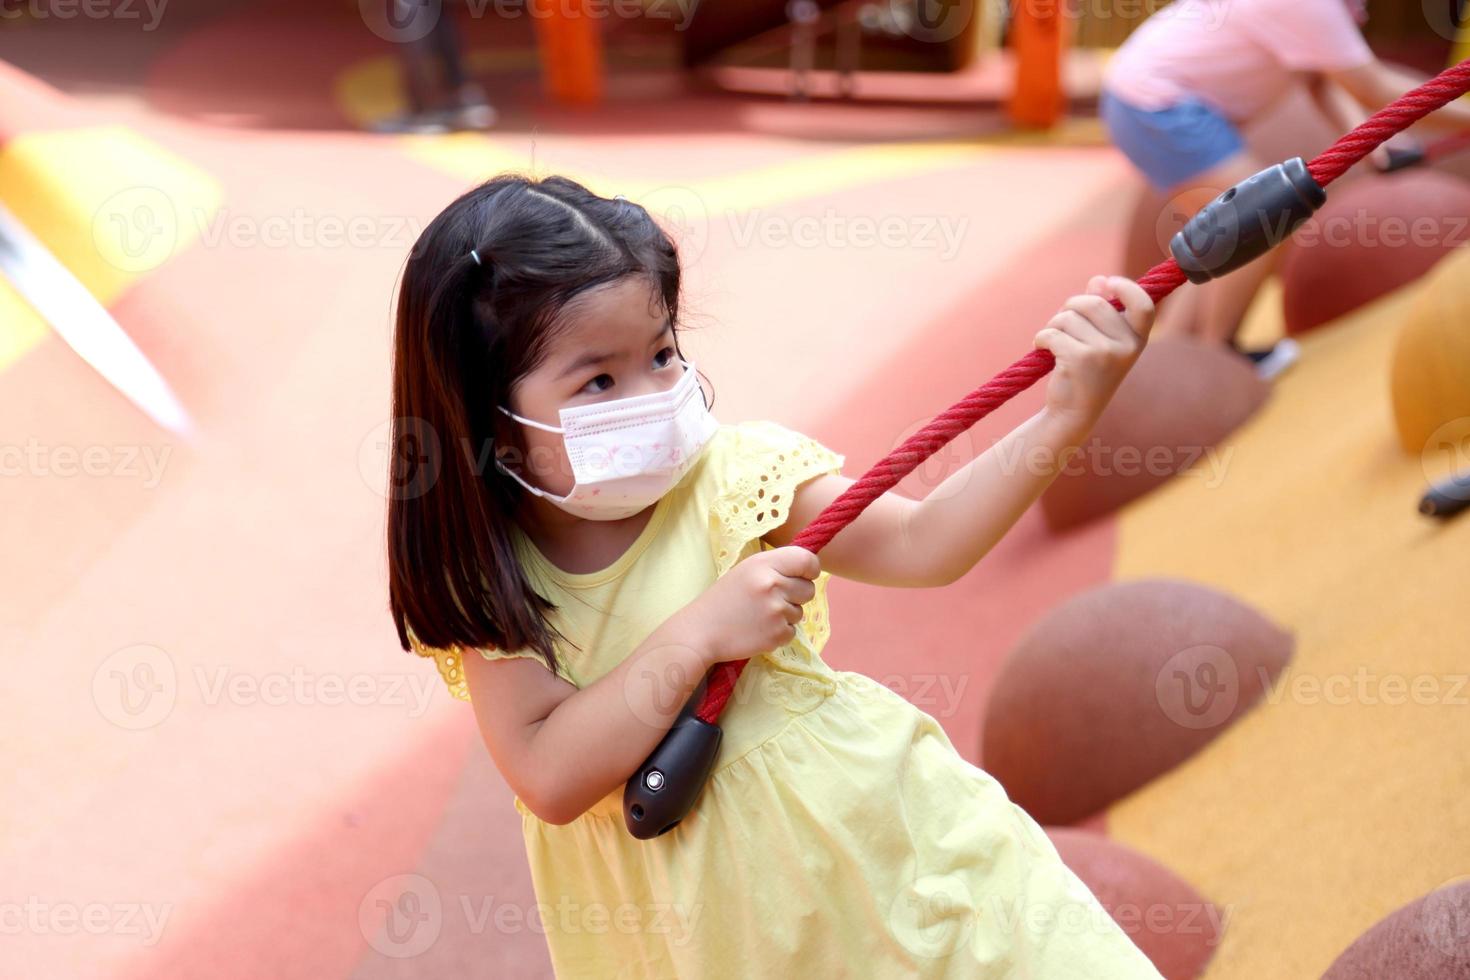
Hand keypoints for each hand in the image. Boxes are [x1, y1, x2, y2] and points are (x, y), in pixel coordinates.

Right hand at [685, 546, 820, 666]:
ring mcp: (776, 611)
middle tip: (772, 600)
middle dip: (796, 596)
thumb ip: (775, 568)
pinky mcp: (776, 634)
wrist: (700, 631)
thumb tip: (808, 570)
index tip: (805, 575)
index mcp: (763, 564)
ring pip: (800, 612)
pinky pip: (792, 632)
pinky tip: (758, 630)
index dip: (811, 569)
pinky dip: (779, 633)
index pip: (806, 559)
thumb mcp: (746, 571)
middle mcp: (772, 584)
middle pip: (808, 589)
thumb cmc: (723, 599)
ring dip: (785, 616)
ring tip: (758, 616)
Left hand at [1033, 275, 1153, 426]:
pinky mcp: (1080, 360)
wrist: (1073, 413)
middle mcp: (1126, 346)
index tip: (1105, 283)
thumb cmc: (1086, 373)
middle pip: (1092, 303)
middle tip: (1061, 324)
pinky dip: (1041, 338)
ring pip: (1067, 317)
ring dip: (1053, 325)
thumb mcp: (1100, 341)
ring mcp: (1105, 353)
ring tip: (1054, 343)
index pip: (1143, 304)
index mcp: (1137, 340)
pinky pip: (1052, 332)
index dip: (1126, 287)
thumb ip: (1101, 310)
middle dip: (1069, 307)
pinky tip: (1042, 350)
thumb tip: (1097, 281)